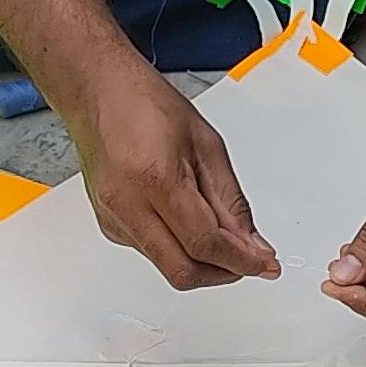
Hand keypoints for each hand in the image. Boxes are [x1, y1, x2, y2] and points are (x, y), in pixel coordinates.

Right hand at [70, 65, 279, 293]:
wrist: (100, 93)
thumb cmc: (147, 106)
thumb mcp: (208, 146)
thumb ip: (231, 202)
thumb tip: (251, 243)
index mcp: (155, 179)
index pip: (204, 244)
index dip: (241, 261)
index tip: (265, 264)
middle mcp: (127, 206)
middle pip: (183, 271)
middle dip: (223, 273)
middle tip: (249, 261)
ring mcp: (113, 219)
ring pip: (168, 266)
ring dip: (202, 261)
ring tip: (221, 233)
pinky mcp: (109, 225)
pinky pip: (153, 253)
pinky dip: (179, 248)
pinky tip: (189, 224)